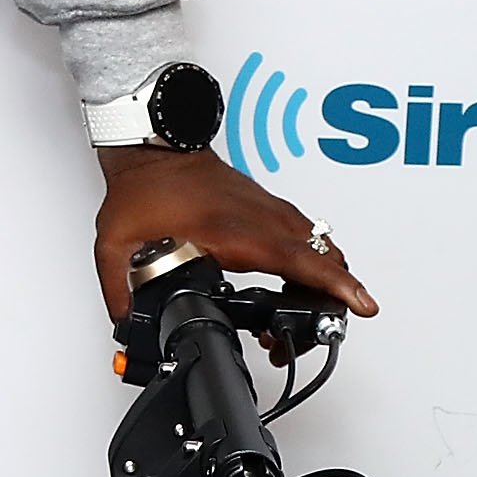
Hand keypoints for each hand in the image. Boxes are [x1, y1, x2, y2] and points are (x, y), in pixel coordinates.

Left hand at [93, 146, 378, 322]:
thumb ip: (117, 285)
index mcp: (231, 230)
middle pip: (321, 260)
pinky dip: (317, 260)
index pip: (297, 259)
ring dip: (327, 279)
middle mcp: (261, 218)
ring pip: (320, 246)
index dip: (333, 284)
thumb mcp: (116, 241)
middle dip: (333, 298)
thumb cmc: (142, 186)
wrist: (151, 147)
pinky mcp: (269, 208)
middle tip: (320, 328)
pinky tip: (306, 279)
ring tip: (310, 315)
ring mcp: (269, 211)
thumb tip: (125, 320)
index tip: (360, 303)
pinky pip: (307, 236)